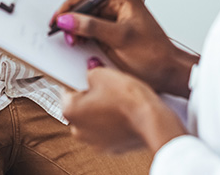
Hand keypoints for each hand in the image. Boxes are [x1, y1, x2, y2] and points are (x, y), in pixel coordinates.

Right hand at [51, 0, 197, 96]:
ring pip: (88, 20)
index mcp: (123, 0)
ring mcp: (117, 21)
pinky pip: (94, 32)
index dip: (70, 6)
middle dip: (72, 18)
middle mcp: (119, 7)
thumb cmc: (153, 56)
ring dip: (77, 30)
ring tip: (71, 41)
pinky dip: (84, 38)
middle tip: (62, 33)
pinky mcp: (115, 35)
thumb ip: (91, 27)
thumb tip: (67, 19)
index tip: (57, 18)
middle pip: (87, 6)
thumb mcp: (119, 39)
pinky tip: (80, 45)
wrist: (170, 75)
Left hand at [62, 67, 187, 152]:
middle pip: (80, 106)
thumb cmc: (127, 97)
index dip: (78, 78)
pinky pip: (108, 130)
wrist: (152, 120)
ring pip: (94, 120)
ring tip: (119, 99)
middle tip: (106, 86)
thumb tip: (90, 72)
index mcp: (70, 111)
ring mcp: (95, 142)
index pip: (66, 89)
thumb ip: (90, 71)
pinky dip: (114, 122)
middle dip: (91, 96)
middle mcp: (78, 131)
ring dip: (102, 110)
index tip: (87, 75)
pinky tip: (125, 112)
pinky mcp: (111, 148)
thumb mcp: (102, 73)